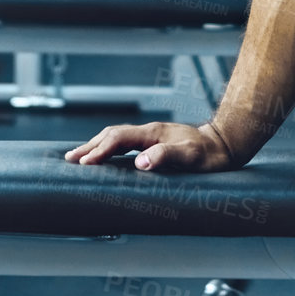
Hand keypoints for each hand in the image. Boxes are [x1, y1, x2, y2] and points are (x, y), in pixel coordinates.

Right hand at [64, 121, 236, 171]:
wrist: (224, 144)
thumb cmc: (209, 154)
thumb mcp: (190, 157)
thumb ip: (166, 156)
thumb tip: (140, 162)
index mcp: (152, 133)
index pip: (118, 139)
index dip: (99, 151)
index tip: (84, 164)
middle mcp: (149, 131)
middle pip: (111, 135)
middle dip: (89, 147)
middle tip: (69, 160)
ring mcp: (151, 135)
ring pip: (116, 137)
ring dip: (96, 146)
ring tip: (79, 157)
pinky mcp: (154, 141)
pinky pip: (124, 142)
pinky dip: (108, 147)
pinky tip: (105, 155)